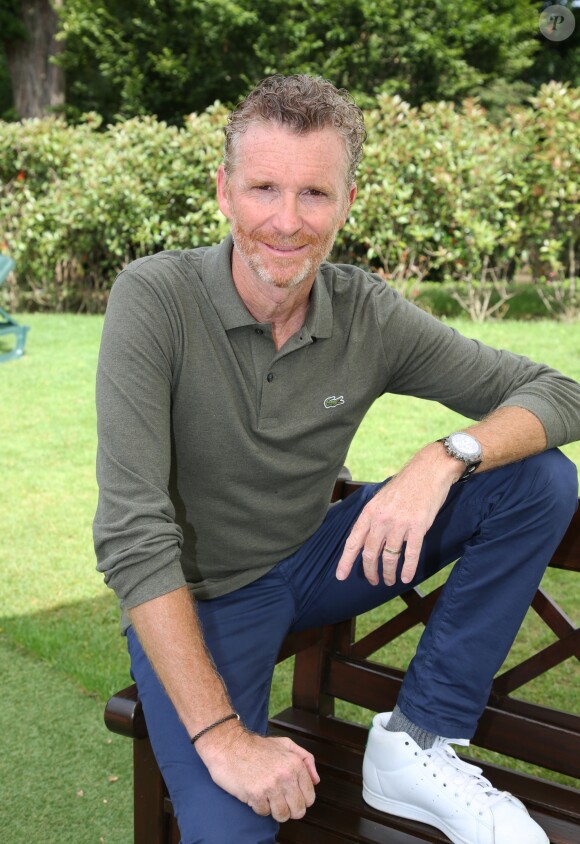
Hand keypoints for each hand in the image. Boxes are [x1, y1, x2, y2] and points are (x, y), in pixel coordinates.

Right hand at [198, 724, 319, 821]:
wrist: (229, 745)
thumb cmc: (255, 746)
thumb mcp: (284, 744)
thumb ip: (305, 759)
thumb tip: (316, 780)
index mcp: (295, 764)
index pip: (310, 797)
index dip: (300, 799)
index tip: (291, 795)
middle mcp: (286, 776)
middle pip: (298, 810)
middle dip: (289, 809)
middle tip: (279, 800)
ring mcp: (271, 786)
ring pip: (282, 815)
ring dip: (274, 810)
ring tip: (267, 798)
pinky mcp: (256, 794)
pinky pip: (264, 813)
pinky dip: (259, 806)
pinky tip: (255, 793)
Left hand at [336, 443, 460, 585]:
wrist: (428, 471)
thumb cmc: (405, 485)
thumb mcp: (381, 499)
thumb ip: (373, 518)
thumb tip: (367, 539)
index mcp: (369, 512)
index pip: (353, 541)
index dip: (346, 560)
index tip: (340, 576)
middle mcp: (381, 519)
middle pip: (370, 553)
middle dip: (370, 571)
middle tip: (373, 581)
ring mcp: (400, 524)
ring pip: (389, 557)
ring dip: (388, 573)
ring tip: (389, 581)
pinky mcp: (418, 527)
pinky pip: (411, 554)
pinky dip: (408, 569)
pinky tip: (406, 578)